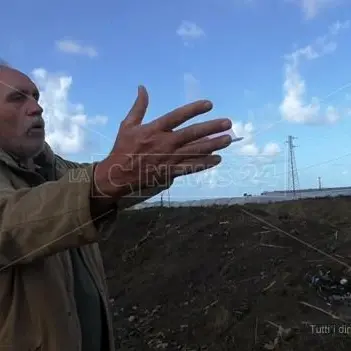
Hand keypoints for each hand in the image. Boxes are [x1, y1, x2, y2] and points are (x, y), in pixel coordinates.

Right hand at [93, 86, 231, 197]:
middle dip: (211, 128)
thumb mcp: (127, 125)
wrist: (118, 175)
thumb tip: (142, 87)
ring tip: (228, 140)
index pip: (178, 116)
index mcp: (154, 129)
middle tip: (228, 123)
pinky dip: (204, 164)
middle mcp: (165, 143)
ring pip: (195, 151)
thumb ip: (138, 107)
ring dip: (213, 145)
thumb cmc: (122, 149)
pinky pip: (190, 167)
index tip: (209, 104)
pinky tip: (217, 159)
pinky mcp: (170, 172)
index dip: (194, 109)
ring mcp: (169, 158)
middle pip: (192, 134)